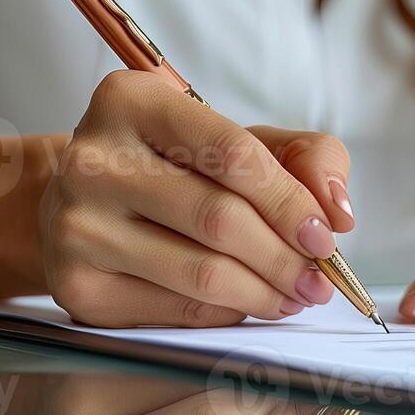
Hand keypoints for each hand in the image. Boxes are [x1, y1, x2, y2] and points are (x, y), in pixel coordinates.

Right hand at [41, 70, 356, 326]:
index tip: (326, 234)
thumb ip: (303, 156)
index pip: (233, 155)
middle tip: (319, 279)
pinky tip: (247, 303)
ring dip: (265, 293)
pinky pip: (177, 310)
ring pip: (201, 274)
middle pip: (219, 219)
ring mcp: (78, 227)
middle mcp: (93, 161)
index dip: (291, 201)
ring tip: (293, 295)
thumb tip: (337, 211)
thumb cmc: (173, 166)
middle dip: (285, 257)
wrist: (84, 203)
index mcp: (131, 102)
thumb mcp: (235, 139)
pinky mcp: (77, 286)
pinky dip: (227, 313)